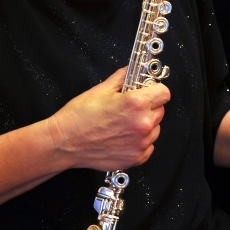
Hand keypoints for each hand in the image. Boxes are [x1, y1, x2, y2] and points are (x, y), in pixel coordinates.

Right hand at [45, 67, 170, 170]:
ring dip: (145, 125)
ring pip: (155, 129)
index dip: (154, 89)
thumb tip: (131, 71)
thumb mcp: (100, 89)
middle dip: (148, 107)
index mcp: (136, 104)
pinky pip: (148, 147)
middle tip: (128, 108)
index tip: (148, 91)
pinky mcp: (136, 158)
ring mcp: (140, 144)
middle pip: (160, 111)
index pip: (164, 93)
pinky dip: (139, 142)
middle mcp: (142, 125)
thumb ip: (122, 78)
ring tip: (122, 124)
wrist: (65, 142)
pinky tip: (122, 137)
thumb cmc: (78, 117)